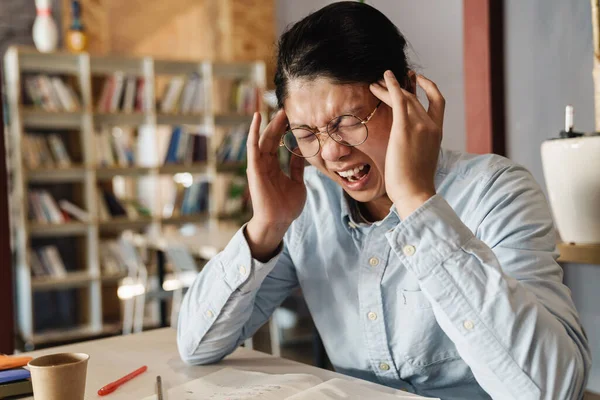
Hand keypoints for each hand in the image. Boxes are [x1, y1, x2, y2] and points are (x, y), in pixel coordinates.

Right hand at [245, 110, 306, 260]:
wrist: (278, 222)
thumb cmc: (286, 206)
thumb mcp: (297, 183)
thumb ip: (296, 167)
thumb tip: (303, 153)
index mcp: (274, 167)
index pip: (279, 143)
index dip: (286, 129)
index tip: (295, 116)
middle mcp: (265, 163)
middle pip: (272, 138)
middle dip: (279, 123)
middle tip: (289, 108)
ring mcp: (258, 165)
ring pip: (264, 139)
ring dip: (271, 124)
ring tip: (280, 110)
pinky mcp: (254, 167)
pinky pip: (253, 146)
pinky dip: (253, 131)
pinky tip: (257, 117)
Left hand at [370, 70, 444, 218]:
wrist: (415, 193)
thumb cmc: (414, 184)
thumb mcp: (420, 160)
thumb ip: (417, 147)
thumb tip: (406, 146)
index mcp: (438, 133)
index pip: (438, 103)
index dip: (428, 87)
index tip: (417, 79)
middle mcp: (431, 125)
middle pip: (416, 98)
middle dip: (400, 86)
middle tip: (384, 79)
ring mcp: (420, 125)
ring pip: (405, 97)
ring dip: (389, 87)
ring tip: (375, 82)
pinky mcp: (405, 128)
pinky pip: (399, 100)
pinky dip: (392, 86)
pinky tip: (384, 78)